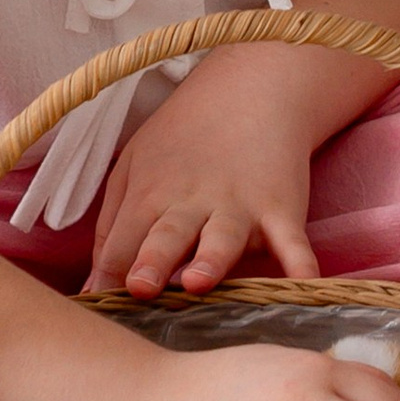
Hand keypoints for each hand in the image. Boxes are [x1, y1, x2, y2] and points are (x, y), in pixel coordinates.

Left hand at [92, 61, 323, 297]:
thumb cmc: (184, 137)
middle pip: (167, 237)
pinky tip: (304, 285)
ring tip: (199, 281)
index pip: (122, 244)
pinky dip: (300, 264)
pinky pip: (292, 242)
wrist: (253, 90)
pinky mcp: (282, 210)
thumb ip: (112, 229)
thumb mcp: (134, 166)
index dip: (110, 276)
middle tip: (141, 286)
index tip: (100, 310)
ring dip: (212, 260)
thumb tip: (94, 289)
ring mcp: (240, 208)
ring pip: (223, 239)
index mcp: (151, 195)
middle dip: (153, 261)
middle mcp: (192, 203)